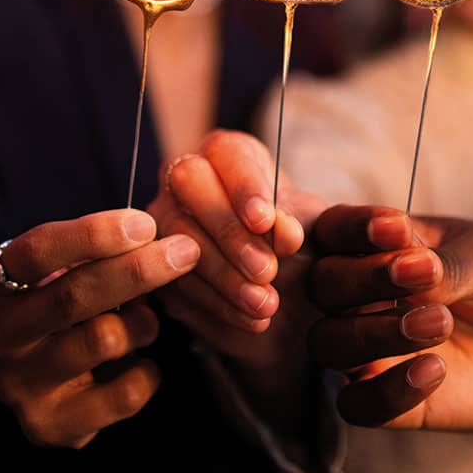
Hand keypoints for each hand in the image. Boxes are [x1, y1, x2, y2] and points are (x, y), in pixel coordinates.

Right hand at [0, 210, 199, 447]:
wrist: (39, 377)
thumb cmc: (61, 302)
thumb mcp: (62, 267)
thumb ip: (95, 249)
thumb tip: (152, 233)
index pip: (37, 252)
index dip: (94, 235)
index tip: (145, 224)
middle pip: (72, 297)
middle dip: (137, 270)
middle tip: (185, 252)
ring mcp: (17, 386)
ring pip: (103, 341)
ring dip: (143, 323)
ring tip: (146, 320)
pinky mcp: (48, 426)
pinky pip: (124, 394)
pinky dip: (147, 372)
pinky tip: (138, 363)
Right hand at [149, 131, 324, 381]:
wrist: (291, 295)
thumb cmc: (302, 243)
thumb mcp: (313, 229)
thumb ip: (300, 222)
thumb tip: (283, 230)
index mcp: (232, 155)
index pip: (228, 153)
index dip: (243, 186)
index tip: (264, 220)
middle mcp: (190, 179)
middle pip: (190, 183)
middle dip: (228, 230)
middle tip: (267, 270)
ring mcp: (166, 221)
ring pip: (177, 236)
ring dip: (223, 275)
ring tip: (265, 304)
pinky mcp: (159, 267)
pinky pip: (174, 281)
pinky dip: (215, 304)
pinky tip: (250, 320)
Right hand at [306, 205, 472, 429]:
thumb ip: (447, 262)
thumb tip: (405, 264)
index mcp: (381, 246)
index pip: (336, 229)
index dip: (350, 228)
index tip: (393, 230)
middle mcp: (367, 295)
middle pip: (323, 286)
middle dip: (361, 281)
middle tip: (418, 282)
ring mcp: (376, 349)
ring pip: (329, 344)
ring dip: (372, 333)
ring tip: (438, 323)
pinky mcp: (395, 400)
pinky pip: (358, 405)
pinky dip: (386, 391)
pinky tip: (435, 371)